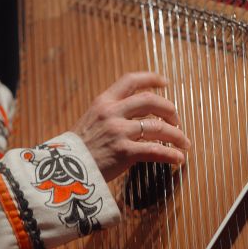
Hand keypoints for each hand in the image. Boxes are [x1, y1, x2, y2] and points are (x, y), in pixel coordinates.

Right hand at [72, 72, 190, 181]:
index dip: (151, 78)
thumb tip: (135, 118)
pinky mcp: (124, 152)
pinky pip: (155, 150)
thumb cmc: (77, 149)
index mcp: (103, 102)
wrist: (63, 170)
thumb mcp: (90, 122)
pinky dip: (171, 154)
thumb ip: (110, 115)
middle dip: (170, 110)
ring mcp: (119, 132)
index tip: (165, 82)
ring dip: (177, 135)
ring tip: (184, 143)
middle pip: (152, 101)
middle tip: (176, 121)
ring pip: (158, 127)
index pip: (131, 80)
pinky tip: (179, 158)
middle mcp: (112, 113)